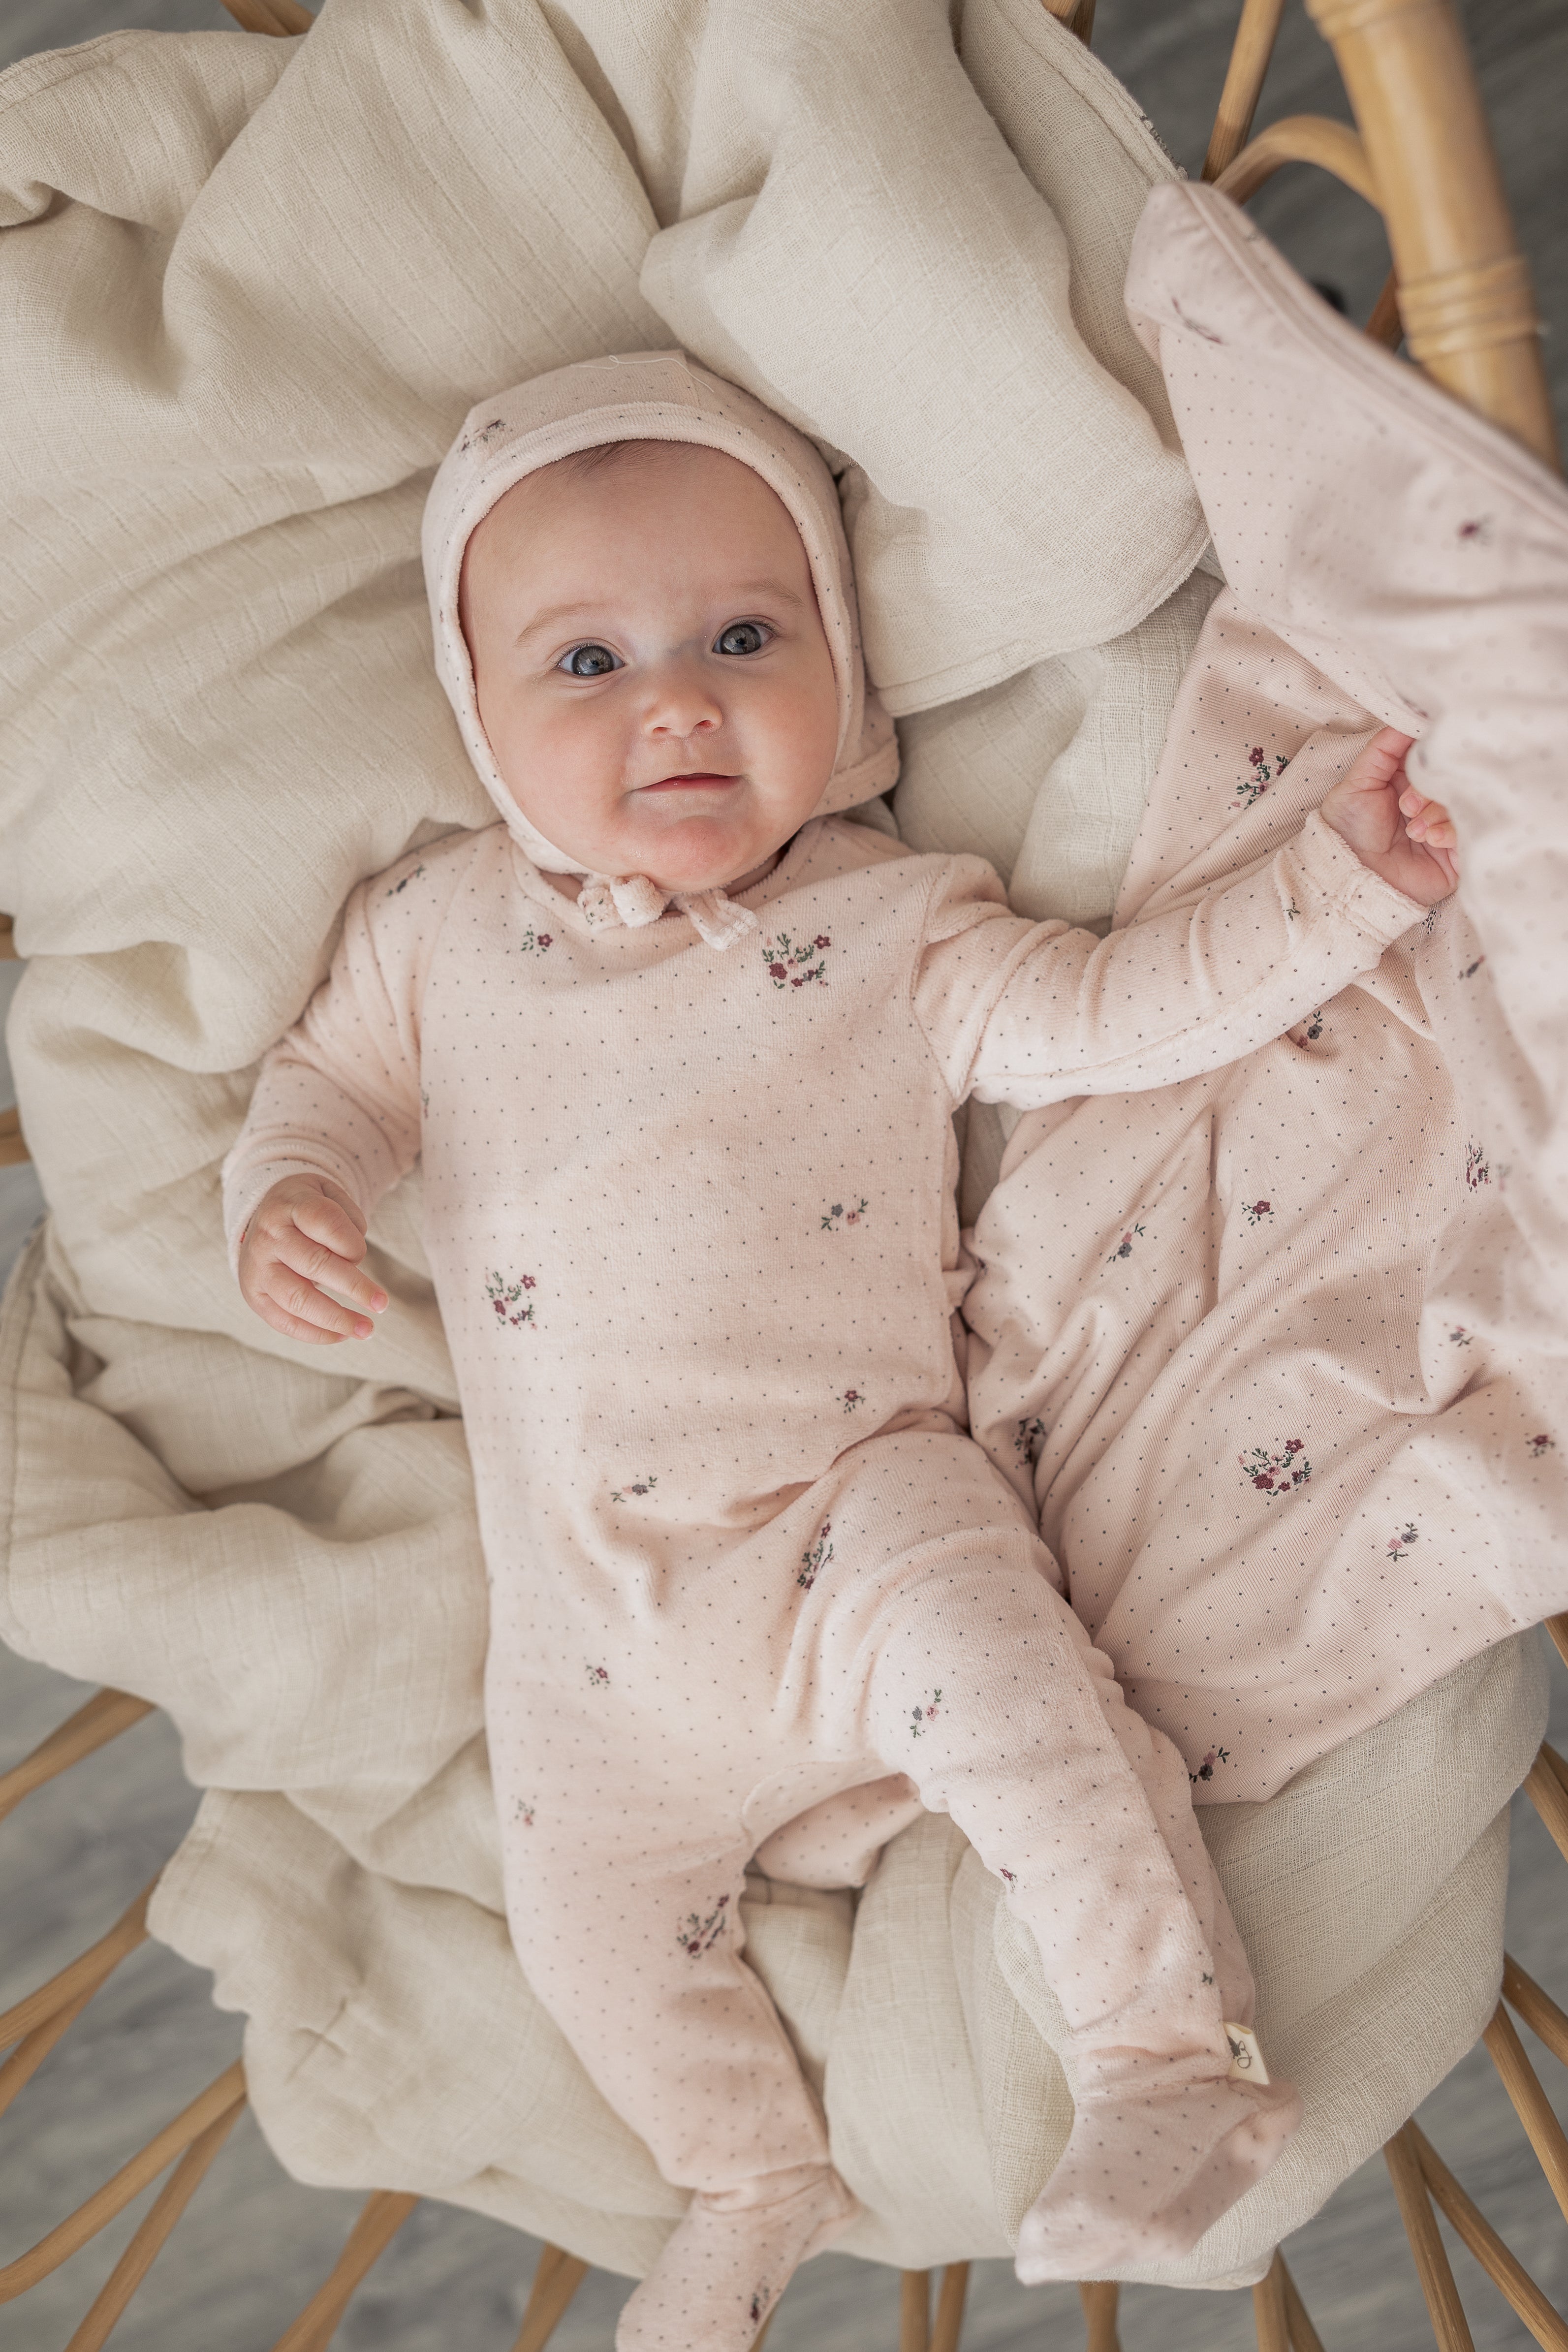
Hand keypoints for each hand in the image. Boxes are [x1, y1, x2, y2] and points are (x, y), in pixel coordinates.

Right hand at [237, 1175, 387, 1344]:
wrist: (265, 1216)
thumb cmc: (307, 1209)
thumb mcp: (329, 1196)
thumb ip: (347, 1220)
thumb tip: (353, 1262)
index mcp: (289, 1205)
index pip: (323, 1221)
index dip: (350, 1241)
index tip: (362, 1254)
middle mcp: (269, 1237)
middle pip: (313, 1263)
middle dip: (353, 1287)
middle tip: (382, 1304)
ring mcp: (257, 1268)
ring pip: (297, 1299)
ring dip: (336, 1318)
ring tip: (366, 1329)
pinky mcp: (254, 1295)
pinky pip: (283, 1322)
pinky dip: (315, 1333)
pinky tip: (342, 1335)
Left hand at [1319, 727, 1458, 906]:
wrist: (1349, 879)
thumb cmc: (1347, 831)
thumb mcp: (1358, 781)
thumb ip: (1384, 747)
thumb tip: (1410, 717)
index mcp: (1410, 777)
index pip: (1435, 752)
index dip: (1428, 754)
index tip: (1416, 762)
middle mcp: (1432, 798)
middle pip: (1452, 776)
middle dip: (1429, 789)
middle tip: (1405, 806)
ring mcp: (1447, 824)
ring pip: (1464, 801)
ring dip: (1438, 813)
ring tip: (1414, 830)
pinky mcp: (1458, 852)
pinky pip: (1470, 831)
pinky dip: (1450, 831)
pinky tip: (1430, 840)